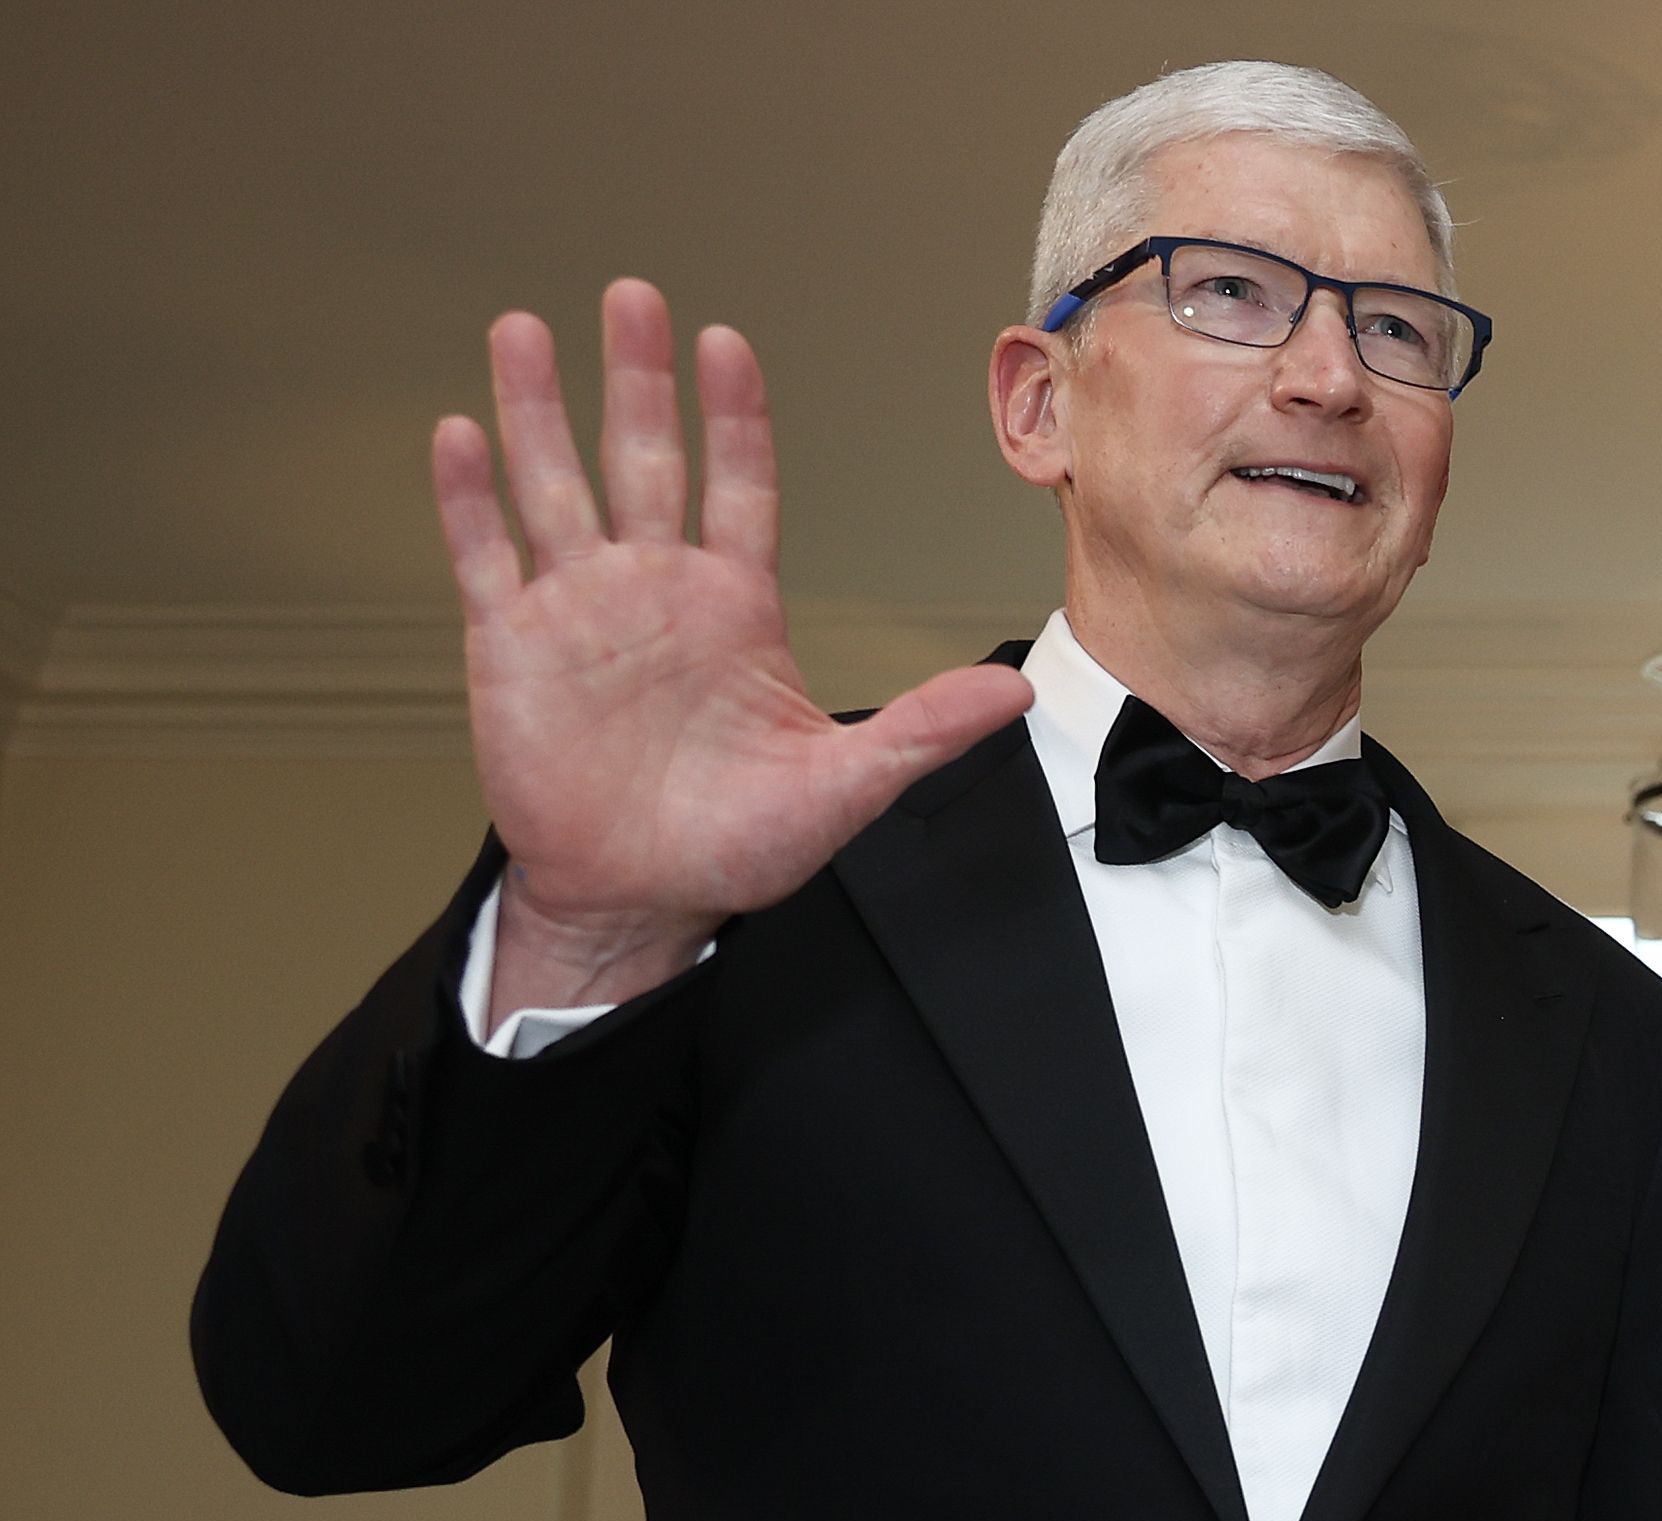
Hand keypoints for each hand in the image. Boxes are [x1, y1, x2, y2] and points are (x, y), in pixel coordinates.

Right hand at [434, 281, 1031, 1014]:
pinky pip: (488, 556)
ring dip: (540, 411)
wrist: (638, 897)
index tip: (727, 344)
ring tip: (526, 330)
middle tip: (632, 296)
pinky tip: (462, 434)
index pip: (740, 488)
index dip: (734, 418)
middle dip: (640, 381)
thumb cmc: (735, 845)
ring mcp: (580, 608)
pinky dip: (472, 498)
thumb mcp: (844, 788)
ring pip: (557, 486)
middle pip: (646, 461)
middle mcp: (654, 588)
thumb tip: (1014, 693)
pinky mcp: (512, 644)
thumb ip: (922, 730)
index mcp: (735, 607)